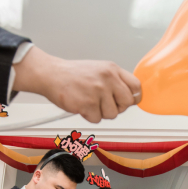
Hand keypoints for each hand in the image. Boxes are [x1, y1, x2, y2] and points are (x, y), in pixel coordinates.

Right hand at [12, 47, 140, 122]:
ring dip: (101, 112)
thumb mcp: (99, 70)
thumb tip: (129, 97)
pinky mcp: (88, 104)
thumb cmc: (73, 74)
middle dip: (117, 107)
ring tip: (89, 102)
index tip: (129, 102)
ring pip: (112, 114)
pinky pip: (97, 119)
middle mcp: (108, 79)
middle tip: (104, 104)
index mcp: (112, 69)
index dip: (134, 97)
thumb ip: (115, 81)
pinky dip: (89, 116)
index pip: (136, 86)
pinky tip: (82, 105)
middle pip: (127, 103)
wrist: (52, 75)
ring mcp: (98, 92)